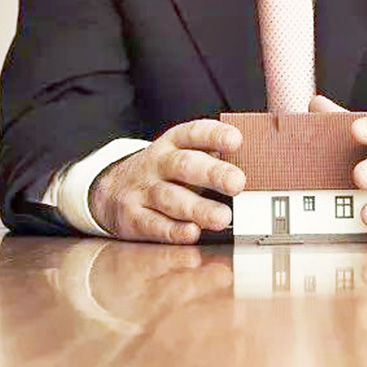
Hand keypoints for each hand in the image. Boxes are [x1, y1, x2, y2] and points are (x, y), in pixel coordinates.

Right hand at [89, 120, 245, 242]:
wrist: (108, 193)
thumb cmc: (161, 176)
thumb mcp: (181, 159)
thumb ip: (211, 159)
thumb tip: (258, 162)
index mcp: (172, 144)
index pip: (193, 133)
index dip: (215, 135)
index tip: (236, 140)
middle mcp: (157, 164)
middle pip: (184, 165)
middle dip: (213, 173)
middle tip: (238, 183)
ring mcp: (142, 191)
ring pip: (170, 197)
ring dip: (198, 208)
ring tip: (222, 217)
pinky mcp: (132, 217)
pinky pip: (153, 224)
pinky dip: (173, 230)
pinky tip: (192, 233)